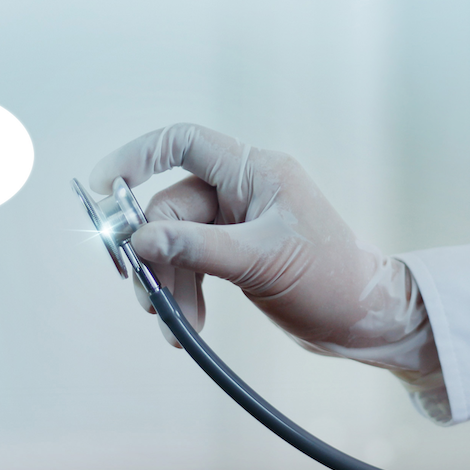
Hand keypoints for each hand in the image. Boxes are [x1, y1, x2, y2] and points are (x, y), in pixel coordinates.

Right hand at [87, 124, 439, 399]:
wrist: (367, 320)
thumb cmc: (330, 280)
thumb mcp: (261, 263)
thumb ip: (197, 249)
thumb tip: (138, 242)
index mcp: (256, 173)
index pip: (183, 143)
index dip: (136, 158)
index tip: (102, 190)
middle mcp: (244, 190)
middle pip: (171, 208)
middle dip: (153, 254)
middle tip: (144, 296)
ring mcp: (240, 223)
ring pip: (176, 242)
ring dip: (167, 283)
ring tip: (173, 325)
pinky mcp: (238, 255)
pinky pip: (192, 265)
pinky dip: (183, 293)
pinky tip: (186, 326)